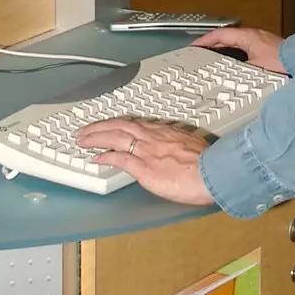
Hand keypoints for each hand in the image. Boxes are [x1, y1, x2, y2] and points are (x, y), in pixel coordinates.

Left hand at [75, 119, 214, 204]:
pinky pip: (119, 159)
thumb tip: (176, 149)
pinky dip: (105, 157)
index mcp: (164, 132)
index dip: (117, 123)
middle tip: (84, 130)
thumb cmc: (207, 163)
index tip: (107, 125)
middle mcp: (152, 137)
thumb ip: (179, 145)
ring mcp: (147, 151)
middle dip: (99, 127)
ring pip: (114, 137)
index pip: (134, 123)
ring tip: (82, 140)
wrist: (211, 172)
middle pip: (119, 126)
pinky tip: (96, 159)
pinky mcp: (144, 168)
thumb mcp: (192, 146)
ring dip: (95, 137)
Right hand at [193, 27, 286, 73]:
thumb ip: (236, 71)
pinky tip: (236, 65)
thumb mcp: (254, 69)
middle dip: (214, 45)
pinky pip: (246, 48)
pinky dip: (236, 54)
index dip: (206, 40)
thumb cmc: (281, 64)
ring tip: (214, 60)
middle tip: (201, 53)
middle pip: (228, 38)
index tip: (195, 46)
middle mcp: (254, 35)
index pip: (221, 35)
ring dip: (225, 50)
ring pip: (237, 43)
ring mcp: (262, 41)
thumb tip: (221, 77)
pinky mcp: (269, 49)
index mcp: (248, 36)